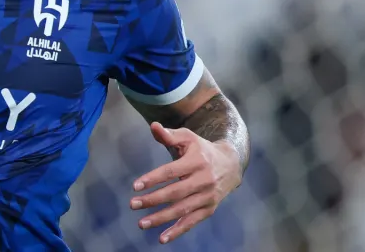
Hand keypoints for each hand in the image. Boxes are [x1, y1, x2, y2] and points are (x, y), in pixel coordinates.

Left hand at [129, 122, 241, 244]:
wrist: (231, 164)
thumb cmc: (201, 149)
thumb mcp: (188, 138)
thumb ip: (169, 134)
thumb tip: (153, 126)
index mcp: (197, 161)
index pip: (171, 172)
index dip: (153, 179)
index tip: (135, 186)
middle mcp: (204, 180)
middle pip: (176, 193)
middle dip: (153, 200)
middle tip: (133, 204)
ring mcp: (208, 196)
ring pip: (183, 210)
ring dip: (161, 218)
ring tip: (141, 222)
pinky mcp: (210, 208)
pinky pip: (192, 222)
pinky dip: (178, 231)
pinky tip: (162, 238)